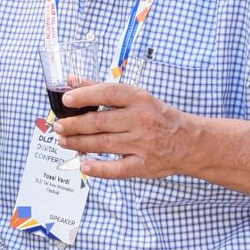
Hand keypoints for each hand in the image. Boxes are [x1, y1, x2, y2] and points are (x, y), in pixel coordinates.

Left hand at [50, 80, 195, 178]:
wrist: (190, 141)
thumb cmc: (159, 117)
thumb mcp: (138, 97)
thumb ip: (104, 90)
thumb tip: (72, 81)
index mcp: (140, 99)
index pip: (108, 93)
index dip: (85, 95)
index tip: (66, 99)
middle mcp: (142, 120)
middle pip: (100, 122)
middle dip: (74, 124)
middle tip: (58, 126)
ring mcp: (143, 144)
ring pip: (103, 144)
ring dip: (79, 143)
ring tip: (63, 141)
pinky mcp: (144, 165)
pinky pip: (117, 169)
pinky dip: (98, 169)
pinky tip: (83, 165)